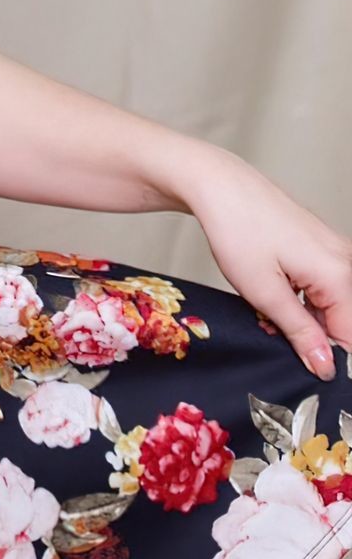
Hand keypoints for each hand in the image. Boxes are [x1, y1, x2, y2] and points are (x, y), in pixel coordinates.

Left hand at [181, 149, 351, 378]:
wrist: (220, 185)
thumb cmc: (237, 231)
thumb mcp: (264, 292)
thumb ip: (300, 332)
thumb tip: (326, 368)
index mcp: (340, 275)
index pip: (351, 338)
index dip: (329, 361)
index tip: (304, 373)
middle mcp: (346, 262)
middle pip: (344, 322)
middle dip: (315, 340)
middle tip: (277, 342)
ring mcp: (336, 252)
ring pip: (332, 306)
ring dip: (306, 321)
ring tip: (270, 319)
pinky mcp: (321, 248)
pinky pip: (323, 288)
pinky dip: (303, 301)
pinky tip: (274, 301)